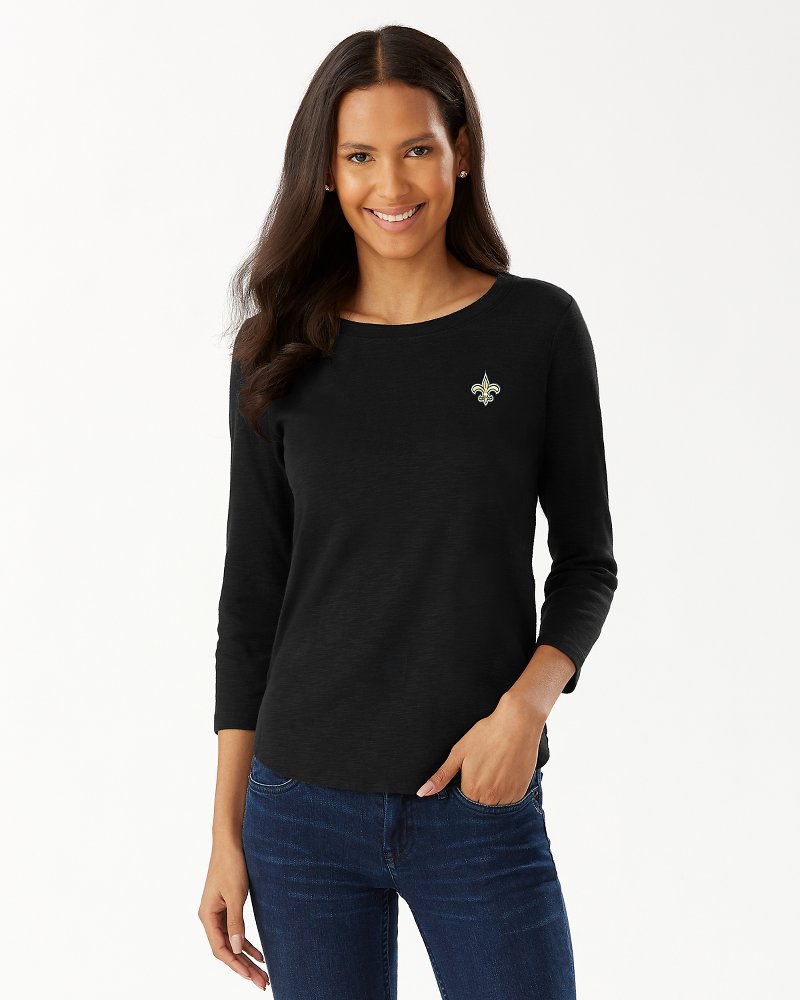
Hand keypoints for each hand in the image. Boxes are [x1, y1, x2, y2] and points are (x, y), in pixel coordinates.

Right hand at [198, 841, 268, 989]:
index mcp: (207, 915)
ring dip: (247, 958)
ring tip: (263, 974)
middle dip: (244, 967)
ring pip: (233, 942)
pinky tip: (260, 954)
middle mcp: (211, 917)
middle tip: (262, 982)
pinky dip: (248, 943)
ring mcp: (219, 912)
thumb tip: (236, 949)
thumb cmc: (231, 863)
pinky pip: (237, 931)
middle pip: (227, 949)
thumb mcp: (236, 894)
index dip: (235, 965)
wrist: (231, 840)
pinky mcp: (228, 906)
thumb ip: (236, 922)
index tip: (250, 977)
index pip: (219, 949)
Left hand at [415, 691, 545, 803]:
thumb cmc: (486, 734)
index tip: (470, 770)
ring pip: (494, 803)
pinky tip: (505, 771)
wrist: (517, 722)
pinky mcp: (521, 791)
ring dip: (492, 792)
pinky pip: (509, 800)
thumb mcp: (459, 753)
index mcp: (472, 789)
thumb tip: (422, 793)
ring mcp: (508, 796)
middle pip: (478, 803)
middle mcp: (490, 797)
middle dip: (478, 789)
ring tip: (495, 768)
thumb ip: (441, 776)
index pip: (462, 800)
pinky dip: (506, 790)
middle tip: (484, 766)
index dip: (464, 785)